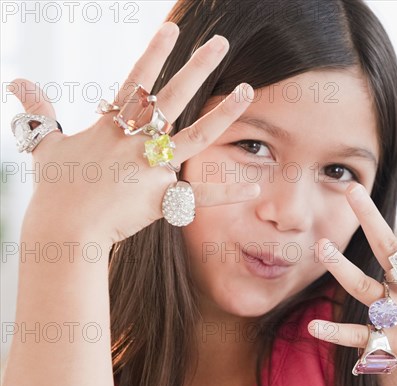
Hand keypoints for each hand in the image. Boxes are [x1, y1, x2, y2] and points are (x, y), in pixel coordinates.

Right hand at [11, 23, 258, 246]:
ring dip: (224, 112)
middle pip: (173, 96)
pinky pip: (201, 195)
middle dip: (197, 67)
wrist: (65, 228)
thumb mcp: (46, 145)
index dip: (155, 53)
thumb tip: (14, 83)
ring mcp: (153, 169)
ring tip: (247, 90)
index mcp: (113, 126)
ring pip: (196, 135)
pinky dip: (228, 193)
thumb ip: (40, 112)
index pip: (137, 80)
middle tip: (220, 43)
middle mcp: (137, 141)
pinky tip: (256, 188)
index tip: (174, 29)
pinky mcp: (163, 199)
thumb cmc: (55, 188)